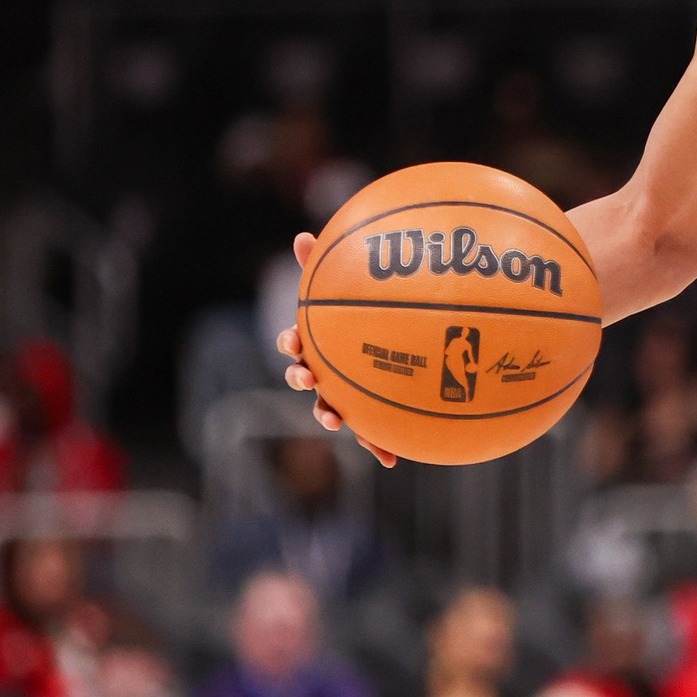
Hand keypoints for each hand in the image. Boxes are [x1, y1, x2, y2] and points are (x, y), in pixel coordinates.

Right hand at [279, 232, 398, 468]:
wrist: (405, 344)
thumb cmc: (369, 313)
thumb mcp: (349, 288)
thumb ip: (326, 264)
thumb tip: (301, 236)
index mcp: (321, 341)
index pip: (296, 342)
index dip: (291, 343)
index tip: (295, 340)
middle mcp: (326, 370)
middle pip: (303, 377)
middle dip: (300, 378)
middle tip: (307, 376)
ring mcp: (345, 394)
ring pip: (330, 407)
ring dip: (328, 414)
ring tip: (333, 419)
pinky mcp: (369, 416)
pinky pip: (371, 433)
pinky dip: (378, 447)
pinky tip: (393, 460)